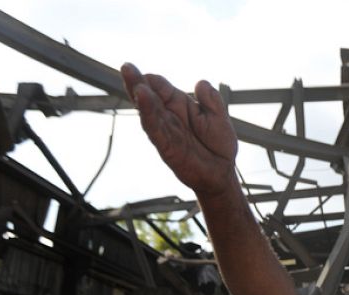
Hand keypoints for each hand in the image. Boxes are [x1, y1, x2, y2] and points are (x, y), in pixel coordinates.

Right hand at [121, 63, 238, 195]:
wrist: (222, 172)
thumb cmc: (218, 144)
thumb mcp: (218, 117)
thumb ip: (211, 100)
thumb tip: (201, 82)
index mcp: (179, 103)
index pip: (161, 87)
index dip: (154, 80)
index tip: (147, 75)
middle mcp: (168, 115)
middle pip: (149, 96)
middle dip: (137, 83)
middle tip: (126, 68)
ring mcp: (166, 131)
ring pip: (150, 113)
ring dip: (142, 100)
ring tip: (137, 87)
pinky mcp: (167, 147)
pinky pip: (157, 132)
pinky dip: (151, 120)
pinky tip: (145, 109)